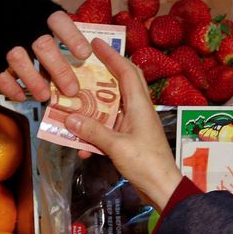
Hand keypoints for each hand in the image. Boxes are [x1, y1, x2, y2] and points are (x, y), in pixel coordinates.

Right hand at [0, 11, 90, 101]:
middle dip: (59, 70)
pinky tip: (20, 96)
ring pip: (20, 61)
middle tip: (71, 89)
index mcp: (37, 9)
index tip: (85, 55)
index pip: (59, 22)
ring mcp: (1, 38)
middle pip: (43, 47)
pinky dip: (10, 87)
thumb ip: (53, 26)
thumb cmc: (14, 7)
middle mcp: (21, 24)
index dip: (73, 39)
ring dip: (34, 81)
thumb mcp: (35, 6)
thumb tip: (79, 54)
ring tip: (45, 96)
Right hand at [63, 39, 181, 209]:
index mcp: (140, 105)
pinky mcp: (131, 139)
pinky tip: (82, 146)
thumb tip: (69, 118)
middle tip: (84, 65)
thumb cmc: (146, 164)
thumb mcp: (116, 146)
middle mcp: (139, 110)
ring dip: (94, 106)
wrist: (163, 189)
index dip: (112, 55)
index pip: (126, 71)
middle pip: (122, 83)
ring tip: (74, 103)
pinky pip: (110, 128)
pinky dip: (95, 132)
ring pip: (113, 106)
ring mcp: (135, 125)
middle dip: (104, 73)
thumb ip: (92, 131)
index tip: (96, 43)